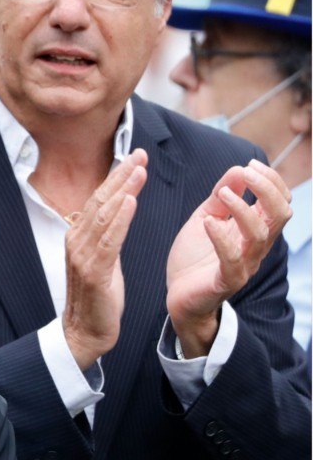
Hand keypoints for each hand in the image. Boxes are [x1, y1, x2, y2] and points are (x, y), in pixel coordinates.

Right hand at [61, 149, 147, 369]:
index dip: (116, 177)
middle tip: (139, 154)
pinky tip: (131, 203)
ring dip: (123, 191)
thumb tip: (120, 213)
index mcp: (78, 236)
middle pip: (100, 201)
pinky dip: (120, 220)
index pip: (99, 199)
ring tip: (139, 171)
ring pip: (104, 216)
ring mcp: (82, 256)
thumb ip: (107, 237)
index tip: (134, 157)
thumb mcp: (103, 260)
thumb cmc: (98, 298)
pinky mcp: (94, 273)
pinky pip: (109, 241)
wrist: (85, 333)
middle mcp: (76, 241)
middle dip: (121, 176)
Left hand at [167, 160, 291, 356]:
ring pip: (260, 234)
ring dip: (243, 209)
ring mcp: (244, 264)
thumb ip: (221, 197)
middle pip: (280, 215)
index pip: (279, 203)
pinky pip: (232, 259)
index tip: (250, 164)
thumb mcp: (206, 218)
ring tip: (224, 193)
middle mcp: (256, 247)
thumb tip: (239, 169)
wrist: (179, 295)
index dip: (271, 181)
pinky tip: (208, 222)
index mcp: (254, 230)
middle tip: (246, 172)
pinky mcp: (226, 281)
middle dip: (268, 189)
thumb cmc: (195, 257)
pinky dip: (222, 238)